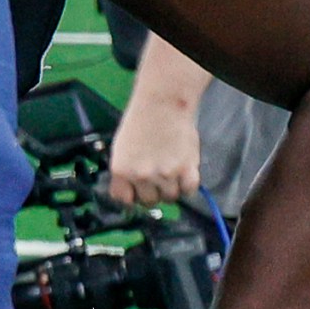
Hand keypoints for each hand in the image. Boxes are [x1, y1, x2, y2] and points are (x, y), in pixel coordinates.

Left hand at [109, 91, 199, 206]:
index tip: (136, 194)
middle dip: (153, 194)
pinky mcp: (187, 169)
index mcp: (121, 170)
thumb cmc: (139, 122)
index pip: (123, 199)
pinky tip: (183, 173)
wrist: (161, 106)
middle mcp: (141, 176)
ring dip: (171, 189)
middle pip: (149, 201)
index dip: (131, 197)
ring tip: (170, 174)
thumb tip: (129, 189)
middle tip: (156, 181)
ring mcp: (165, 175)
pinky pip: (189, 190)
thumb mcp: (121, 149)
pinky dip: (187, 185)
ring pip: (170, 198)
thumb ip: (125, 172)